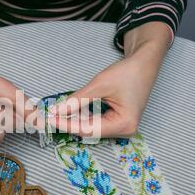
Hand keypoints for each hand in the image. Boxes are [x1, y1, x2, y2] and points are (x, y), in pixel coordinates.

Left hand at [50, 39, 167, 137]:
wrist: (144, 64)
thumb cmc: (128, 72)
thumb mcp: (99, 85)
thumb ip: (76, 100)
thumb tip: (56, 110)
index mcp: (124, 124)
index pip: (88, 129)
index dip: (67, 124)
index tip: (50, 119)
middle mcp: (125, 130)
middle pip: (90, 131)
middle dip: (70, 123)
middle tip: (50, 116)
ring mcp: (122, 127)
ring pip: (92, 127)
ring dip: (76, 120)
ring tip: (58, 113)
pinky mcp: (118, 122)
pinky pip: (97, 122)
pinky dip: (84, 117)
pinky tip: (72, 111)